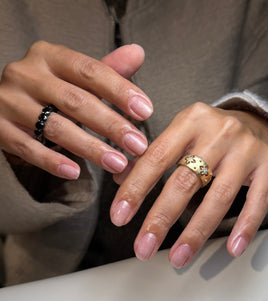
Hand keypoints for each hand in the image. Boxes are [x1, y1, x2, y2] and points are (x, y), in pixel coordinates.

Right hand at [0, 41, 151, 178]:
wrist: (8, 102)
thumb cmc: (52, 89)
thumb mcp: (76, 76)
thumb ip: (106, 69)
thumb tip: (138, 53)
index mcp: (49, 56)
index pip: (90, 71)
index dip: (120, 91)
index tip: (146, 111)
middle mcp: (26, 74)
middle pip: (76, 101)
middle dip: (111, 126)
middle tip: (138, 145)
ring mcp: (9, 101)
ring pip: (56, 127)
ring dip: (90, 148)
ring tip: (118, 163)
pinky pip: (28, 148)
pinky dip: (53, 161)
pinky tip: (76, 172)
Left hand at [110, 102, 267, 267]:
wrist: (253, 119)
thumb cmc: (208, 132)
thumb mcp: (179, 132)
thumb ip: (151, 155)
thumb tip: (121, 182)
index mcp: (189, 120)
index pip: (156, 158)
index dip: (136, 189)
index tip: (120, 216)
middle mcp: (218, 132)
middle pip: (185, 181)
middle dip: (161, 219)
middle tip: (144, 247)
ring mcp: (246, 149)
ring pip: (219, 197)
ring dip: (197, 232)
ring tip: (179, 257)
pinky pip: (258, 199)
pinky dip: (245, 226)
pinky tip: (232, 248)